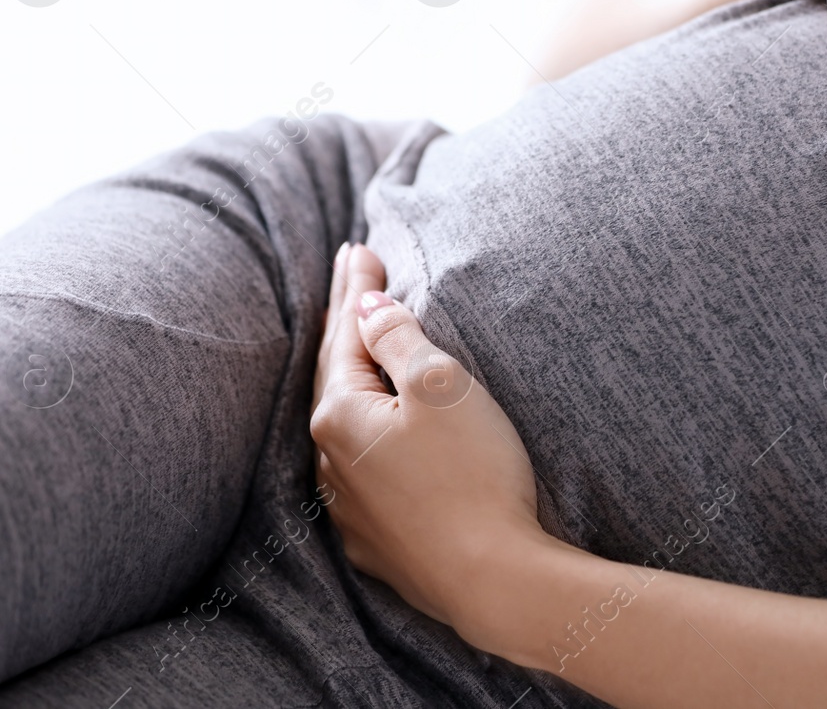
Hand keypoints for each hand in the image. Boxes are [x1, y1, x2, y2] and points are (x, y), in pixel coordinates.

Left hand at [309, 244, 544, 639]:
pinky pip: (366, 470)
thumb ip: (398, 337)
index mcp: (340, 415)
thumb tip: (365, 307)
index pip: (346, 335)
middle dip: (347, 321)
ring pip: (347, 424)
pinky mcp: (379, 542)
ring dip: (354, 377)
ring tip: (359, 343)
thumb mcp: (440, 386)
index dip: (357, 288)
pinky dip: (371, 433)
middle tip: (351, 271)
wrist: (494, 580)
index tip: (361, 247)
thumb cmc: (473, 474)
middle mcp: (332, 463)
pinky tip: (378, 431)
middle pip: (337, 374)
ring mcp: (352, 508)